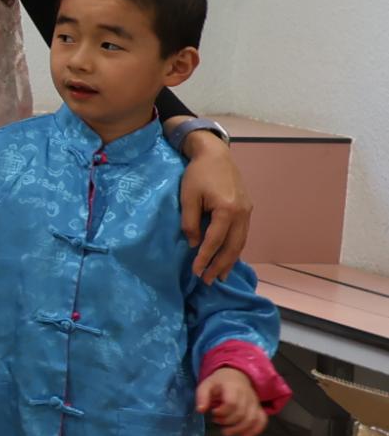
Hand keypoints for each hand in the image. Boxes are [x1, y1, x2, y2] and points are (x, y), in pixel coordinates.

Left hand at [174, 135, 250, 282]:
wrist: (215, 155)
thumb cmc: (198, 174)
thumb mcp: (187, 197)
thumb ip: (190, 222)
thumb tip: (194, 244)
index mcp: (226, 209)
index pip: (215, 241)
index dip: (204, 258)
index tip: (195, 272)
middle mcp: (242, 213)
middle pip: (232, 246)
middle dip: (220, 265)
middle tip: (208, 280)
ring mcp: (247, 211)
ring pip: (241, 242)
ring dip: (230, 260)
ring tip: (219, 275)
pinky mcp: (247, 209)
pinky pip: (242, 234)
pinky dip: (235, 248)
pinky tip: (228, 257)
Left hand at [197, 365, 267, 435]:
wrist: (237, 376)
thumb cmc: (219, 383)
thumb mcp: (206, 385)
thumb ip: (202, 397)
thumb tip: (200, 410)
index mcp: (233, 387)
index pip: (232, 403)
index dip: (222, 412)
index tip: (213, 412)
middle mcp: (247, 395)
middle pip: (241, 413)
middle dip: (227, 421)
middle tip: (216, 421)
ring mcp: (255, 402)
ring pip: (252, 419)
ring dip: (238, 429)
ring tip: (226, 432)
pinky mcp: (259, 408)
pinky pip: (262, 420)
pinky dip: (255, 430)